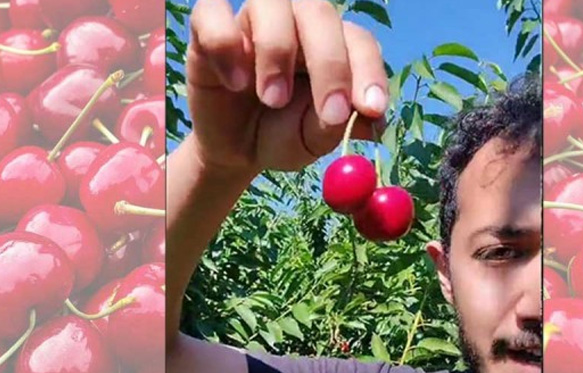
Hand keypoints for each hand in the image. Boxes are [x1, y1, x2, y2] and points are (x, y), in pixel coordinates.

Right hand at [186, 0, 388, 172]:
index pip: (358, 40)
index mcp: (333, 43)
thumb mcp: (312, 139)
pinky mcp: (208, 28)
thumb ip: (337, 127)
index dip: (369, 71)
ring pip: (271, 3)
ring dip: (277, 50)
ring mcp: (253, 20)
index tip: (371, 108)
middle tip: (330, 113)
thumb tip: (374, 124)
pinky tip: (234, 82)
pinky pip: (211, 11)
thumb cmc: (281, 135)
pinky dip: (224, 42)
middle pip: (319, 12)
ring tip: (272, 100)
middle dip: (329, 63)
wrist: (233, 149)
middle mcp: (297, 22)